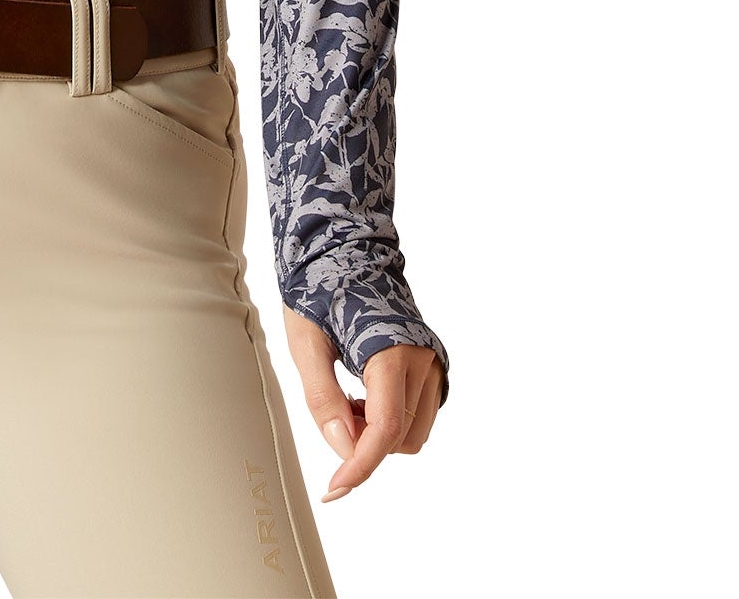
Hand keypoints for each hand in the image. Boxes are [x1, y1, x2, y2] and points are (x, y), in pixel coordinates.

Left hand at [283, 308, 442, 501]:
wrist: (343, 251)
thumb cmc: (319, 290)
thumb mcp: (305, 341)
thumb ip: (322, 396)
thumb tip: (342, 446)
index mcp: (390, 350)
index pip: (384, 428)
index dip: (360, 465)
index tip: (335, 488)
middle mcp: (421, 359)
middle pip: (399, 437)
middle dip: (364, 442)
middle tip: (332, 415)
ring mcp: (431, 362)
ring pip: (413, 432)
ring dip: (379, 433)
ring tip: (348, 400)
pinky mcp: (432, 365)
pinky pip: (418, 414)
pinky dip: (391, 419)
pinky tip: (363, 396)